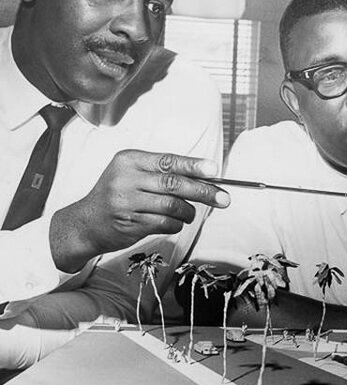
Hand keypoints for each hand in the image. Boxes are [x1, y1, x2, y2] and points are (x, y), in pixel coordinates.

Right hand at [50, 150, 229, 272]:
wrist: (85, 223)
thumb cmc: (119, 195)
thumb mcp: (133, 174)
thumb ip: (162, 173)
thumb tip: (206, 176)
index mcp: (129, 160)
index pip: (168, 161)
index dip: (194, 166)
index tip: (215, 171)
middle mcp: (126, 178)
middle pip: (174, 184)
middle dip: (204, 191)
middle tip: (224, 199)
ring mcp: (126, 202)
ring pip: (172, 205)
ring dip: (189, 211)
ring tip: (191, 213)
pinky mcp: (130, 223)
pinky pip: (165, 223)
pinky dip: (177, 224)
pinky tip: (176, 222)